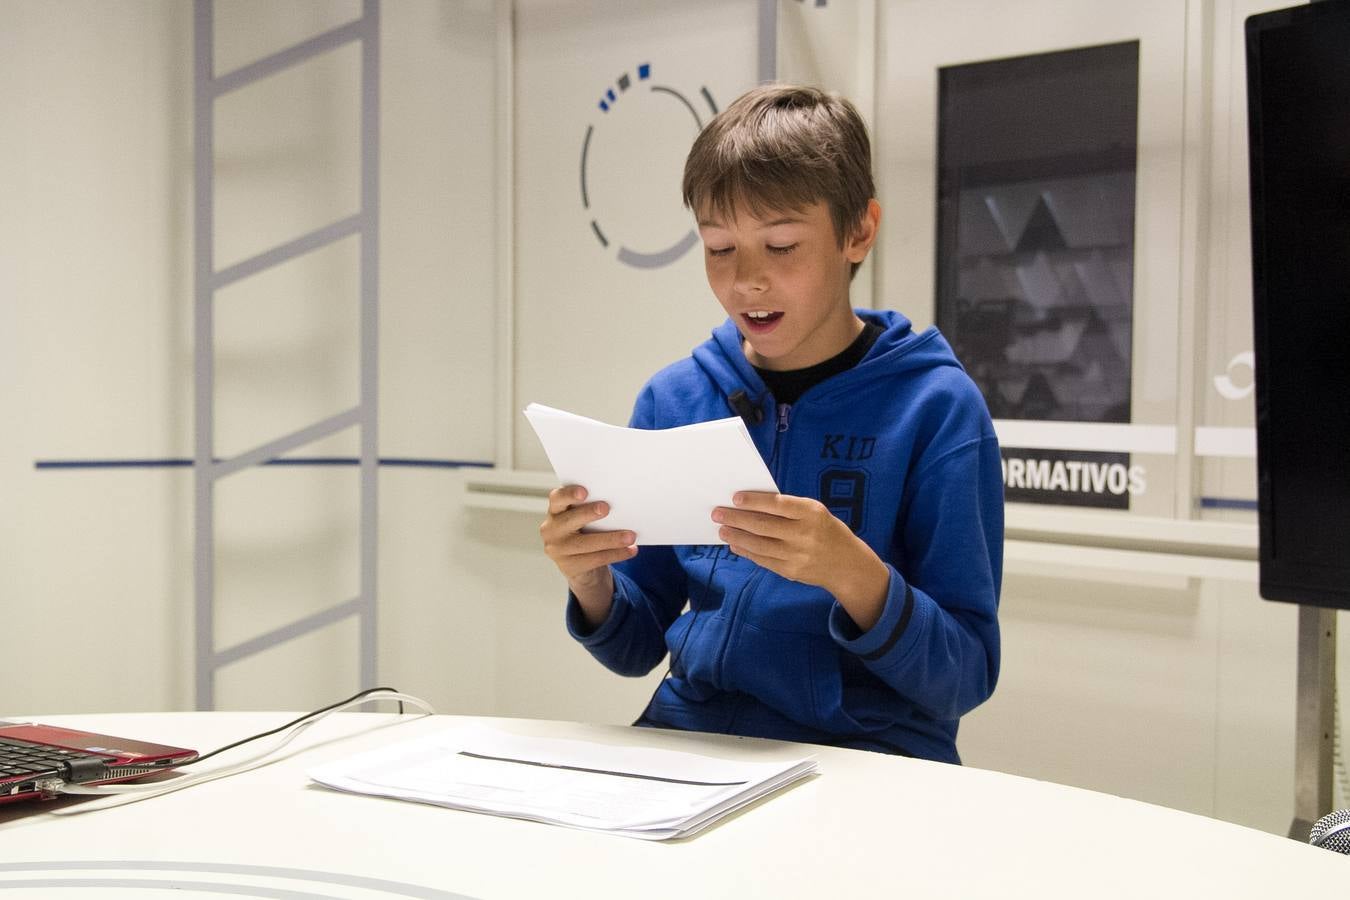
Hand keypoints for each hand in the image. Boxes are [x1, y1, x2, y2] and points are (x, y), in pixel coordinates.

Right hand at [540, 485, 636, 626]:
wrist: (581, 565)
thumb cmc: (585, 531)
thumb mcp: (584, 518)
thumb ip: (592, 508)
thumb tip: (619, 502)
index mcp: (556, 511)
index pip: (557, 498)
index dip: (568, 494)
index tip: (584, 492)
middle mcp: (551, 530)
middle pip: (569, 520)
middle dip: (588, 513)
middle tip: (606, 508)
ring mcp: (557, 550)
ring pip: (585, 544)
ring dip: (610, 539)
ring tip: (631, 536)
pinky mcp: (569, 567)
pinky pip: (595, 560)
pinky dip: (616, 554)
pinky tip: (631, 550)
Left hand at [713, 491, 888, 630]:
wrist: (847, 564)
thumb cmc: (826, 530)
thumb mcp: (814, 512)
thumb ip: (787, 508)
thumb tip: (750, 504)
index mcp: (812, 513)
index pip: (777, 504)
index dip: (754, 501)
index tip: (735, 498)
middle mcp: (805, 534)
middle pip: (763, 525)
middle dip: (736, 519)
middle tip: (717, 513)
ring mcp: (797, 555)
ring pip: (759, 544)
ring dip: (736, 536)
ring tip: (722, 529)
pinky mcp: (791, 571)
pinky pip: (763, 560)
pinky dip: (746, 551)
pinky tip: (735, 545)